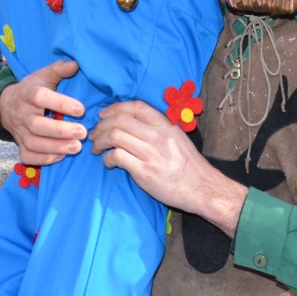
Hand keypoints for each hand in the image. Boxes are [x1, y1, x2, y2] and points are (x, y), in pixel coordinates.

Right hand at [0, 59, 86, 165]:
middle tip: (82, 133)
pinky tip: (61, 156)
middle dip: (61, 131)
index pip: (41, 98)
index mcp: (28, 93)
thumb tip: (76, 63)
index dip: (60, 103)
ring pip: (34, 143)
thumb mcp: (44, 75)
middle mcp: (22, 113)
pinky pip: (28, 155)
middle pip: (37, 125)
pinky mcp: (20, 144)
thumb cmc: (33, 89)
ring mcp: (19, 131)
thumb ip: (60, 69)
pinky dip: (43, 159)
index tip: (81, 109)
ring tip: (77, 147)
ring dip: (56, 147)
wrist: (8, 105)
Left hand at [90, 100, 246, 235]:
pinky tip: (108, 163)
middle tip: (94, 134)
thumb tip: (136, 124)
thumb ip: (159, 129)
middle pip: (120, 120)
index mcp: (166, 125)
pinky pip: (116, 157)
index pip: (136, 106)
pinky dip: (107, 159)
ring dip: (99, 141)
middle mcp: (157, 135)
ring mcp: (150, 153)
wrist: (202, 188)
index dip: (115, 107)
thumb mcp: (178, 138)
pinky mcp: (144, 171)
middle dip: (101, 125)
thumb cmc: (190, 166)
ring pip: (114, 136)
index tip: (103, 114)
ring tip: (96, 149)